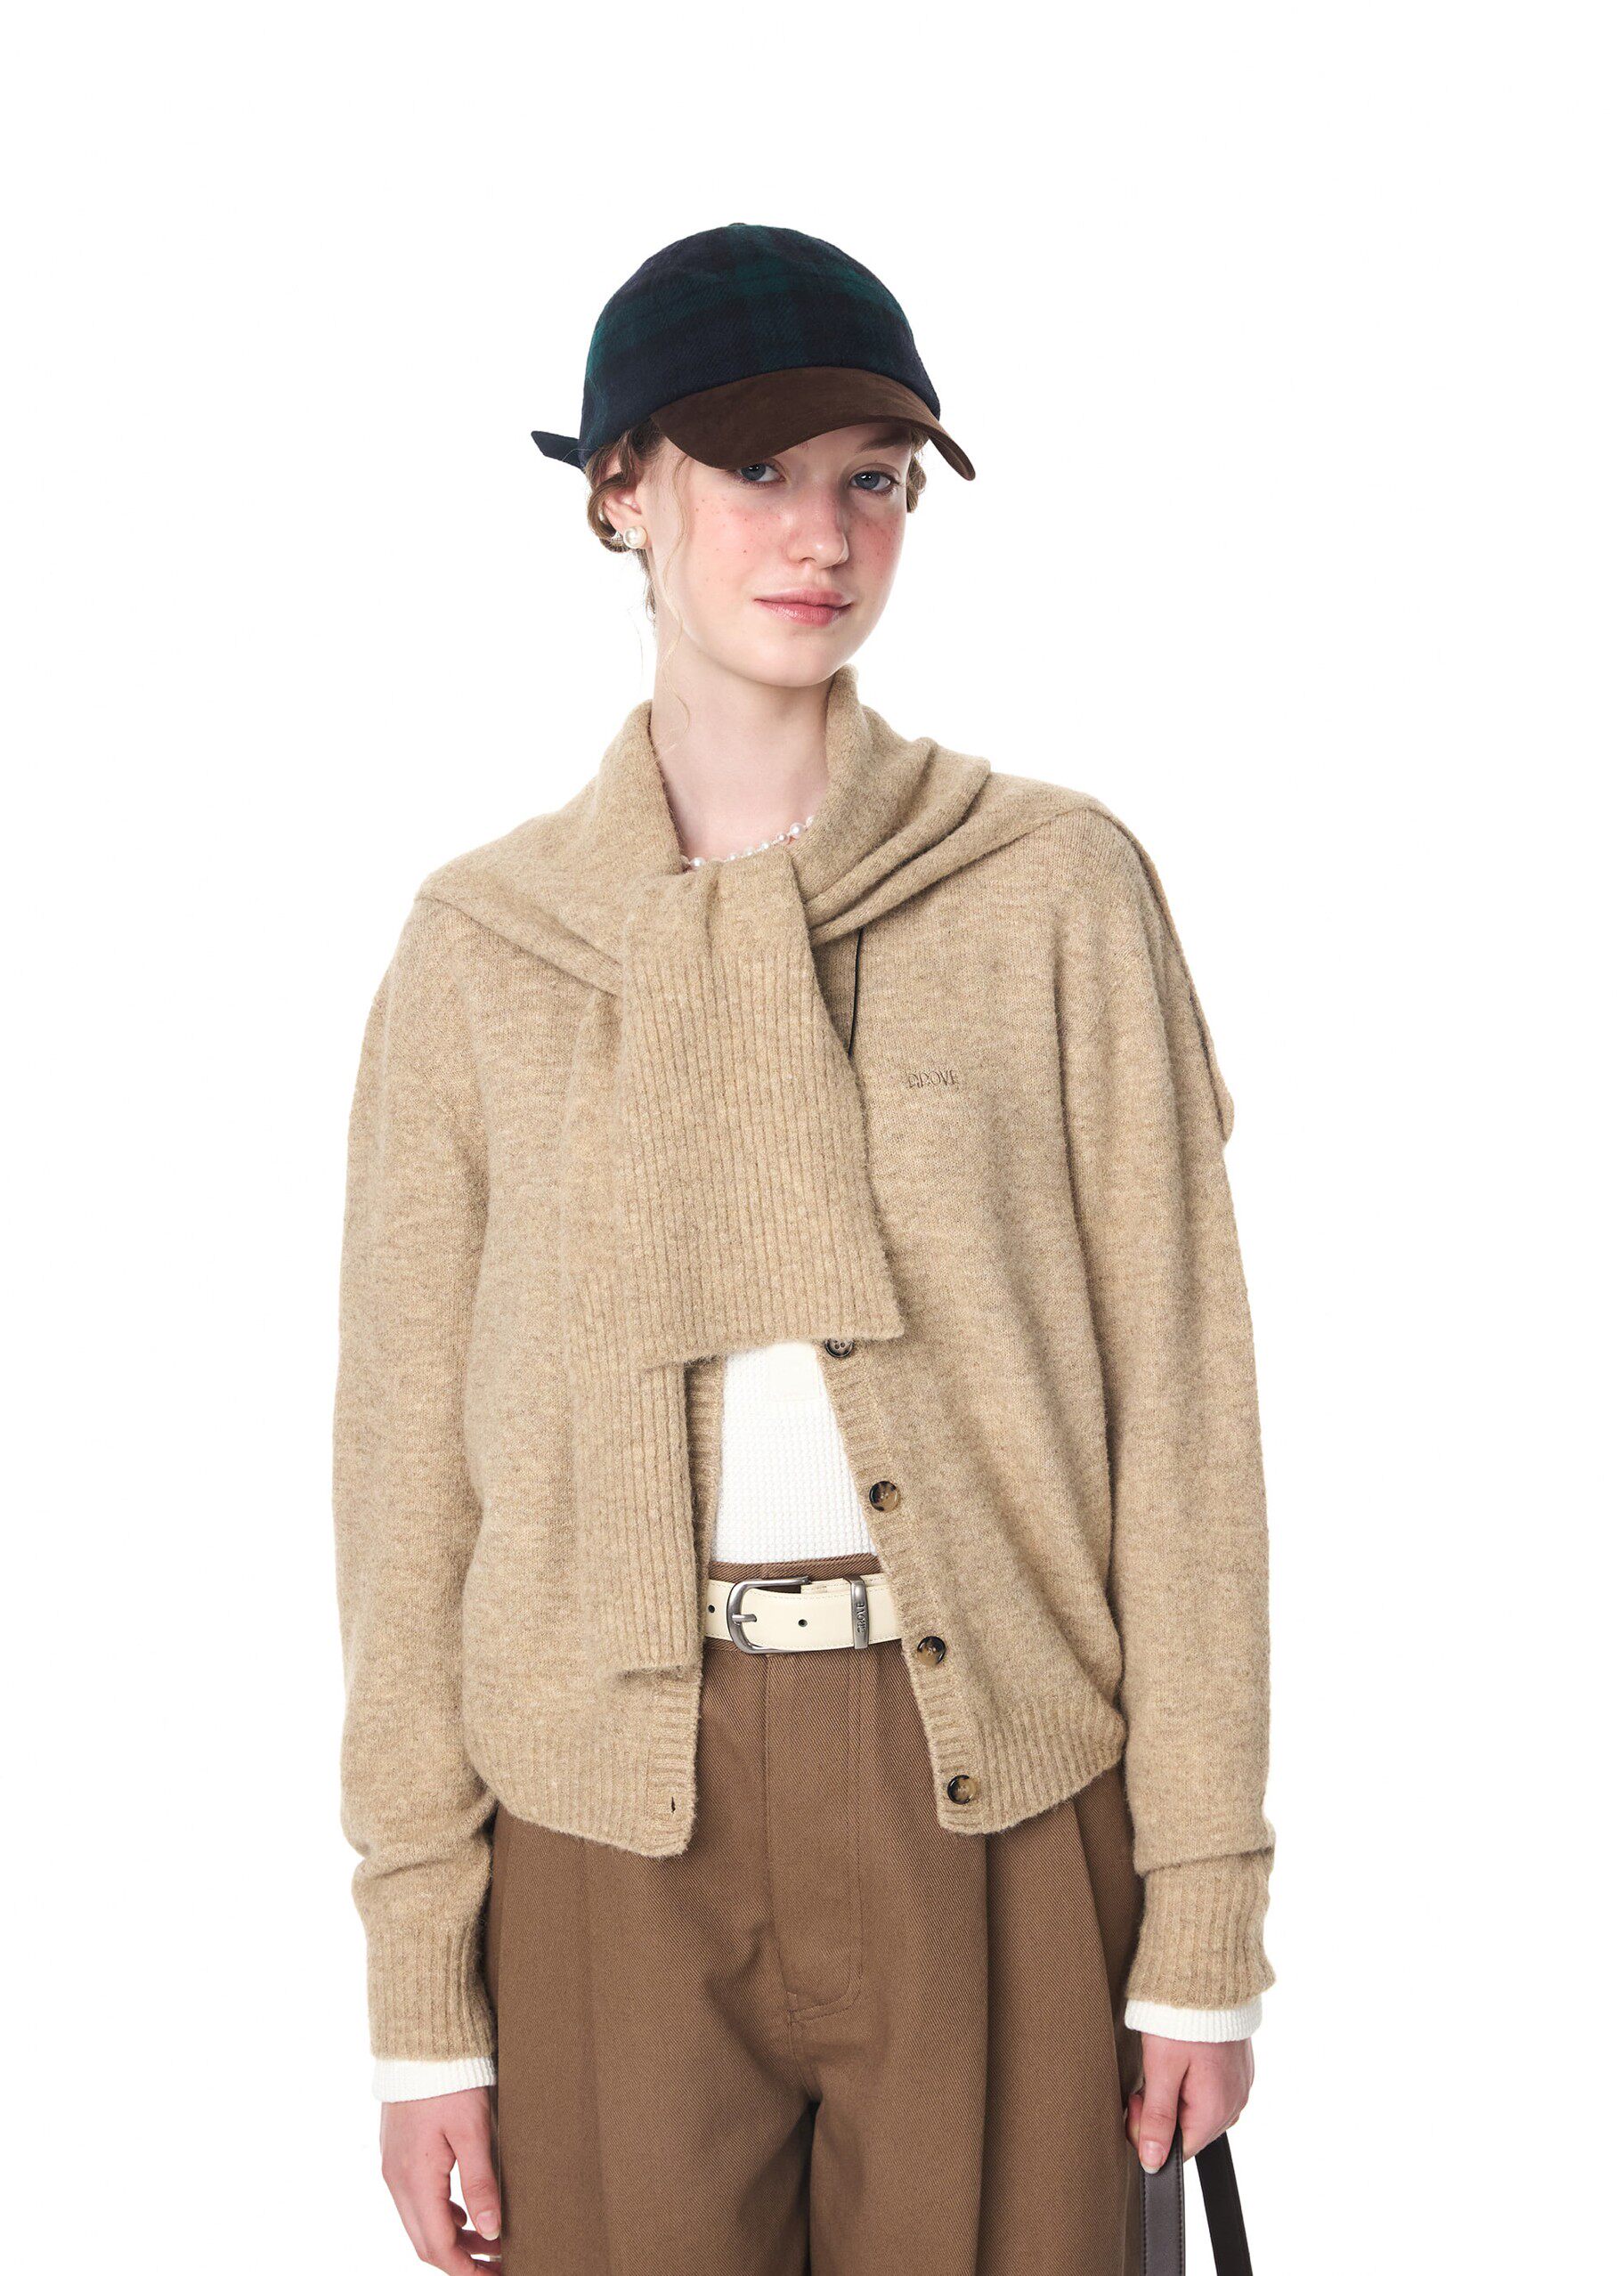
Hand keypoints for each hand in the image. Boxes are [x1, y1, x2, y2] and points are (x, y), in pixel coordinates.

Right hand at [379, 2086, 501, 2270]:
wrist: (420, 2040)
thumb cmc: (451, 2080)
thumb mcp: (473, 2130)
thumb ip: (480, 2182)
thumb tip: (491, 2230)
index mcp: (415, 2179)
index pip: (438, 2246)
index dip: (466, 2269)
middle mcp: (397, 2179)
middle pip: (426, 2241)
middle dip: (461, 2260)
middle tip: (498, 2264)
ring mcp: (393, 2167)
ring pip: (419, 2223)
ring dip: (452, 2239)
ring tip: (489, 2241)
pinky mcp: (397, 2154)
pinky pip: (415, 2201)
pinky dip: (440, 2216)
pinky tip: (464, 2213)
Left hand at [1125, 2033, 1253, 2172]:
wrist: (1207, 1975)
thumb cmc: (1182, 2019)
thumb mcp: (1161, 2068)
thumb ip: (1158, 2118)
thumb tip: (1152, 2162)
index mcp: (1216, 2111)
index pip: (1178, 2150)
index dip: (1149, 2133)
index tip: (1137, 2100)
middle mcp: (1234, 2104)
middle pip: (1188, 2130)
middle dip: (1161, 2111)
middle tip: (1146, 2079)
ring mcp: (1239, 2087)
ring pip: (1197, 2110)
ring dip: (1175, 2095)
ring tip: (1164, 2063)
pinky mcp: (1238, 2070)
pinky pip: (1210, 2091)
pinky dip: (1190, 2081)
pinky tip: (1181, 2058)